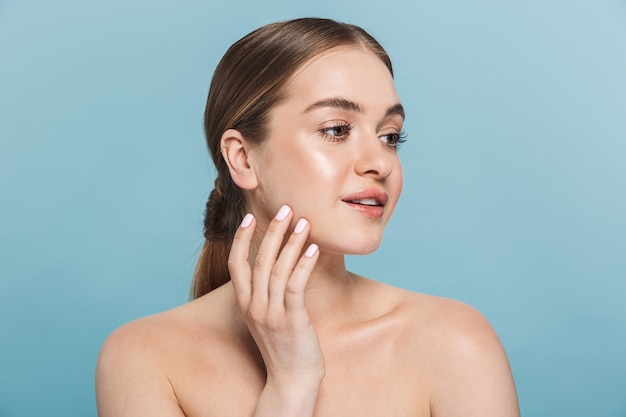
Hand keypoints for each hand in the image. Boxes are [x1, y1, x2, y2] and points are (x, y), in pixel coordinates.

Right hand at [228, 205, 324, 391]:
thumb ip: (267, 293)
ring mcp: (271, 314)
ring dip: (291, 242)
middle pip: (259, 260)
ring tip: (303, 221)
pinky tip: (313, 249)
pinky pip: (296, 285)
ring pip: (278, 269)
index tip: (248, 218)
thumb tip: (278, 265)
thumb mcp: (267, 318)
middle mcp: (254, 307)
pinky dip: (304, 264)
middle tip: (285, 208)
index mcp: (245, 304)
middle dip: (272, 231)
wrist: (291, 381)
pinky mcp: (291, 320)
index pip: (235, 265)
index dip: (240, 240)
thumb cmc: (283, 347)